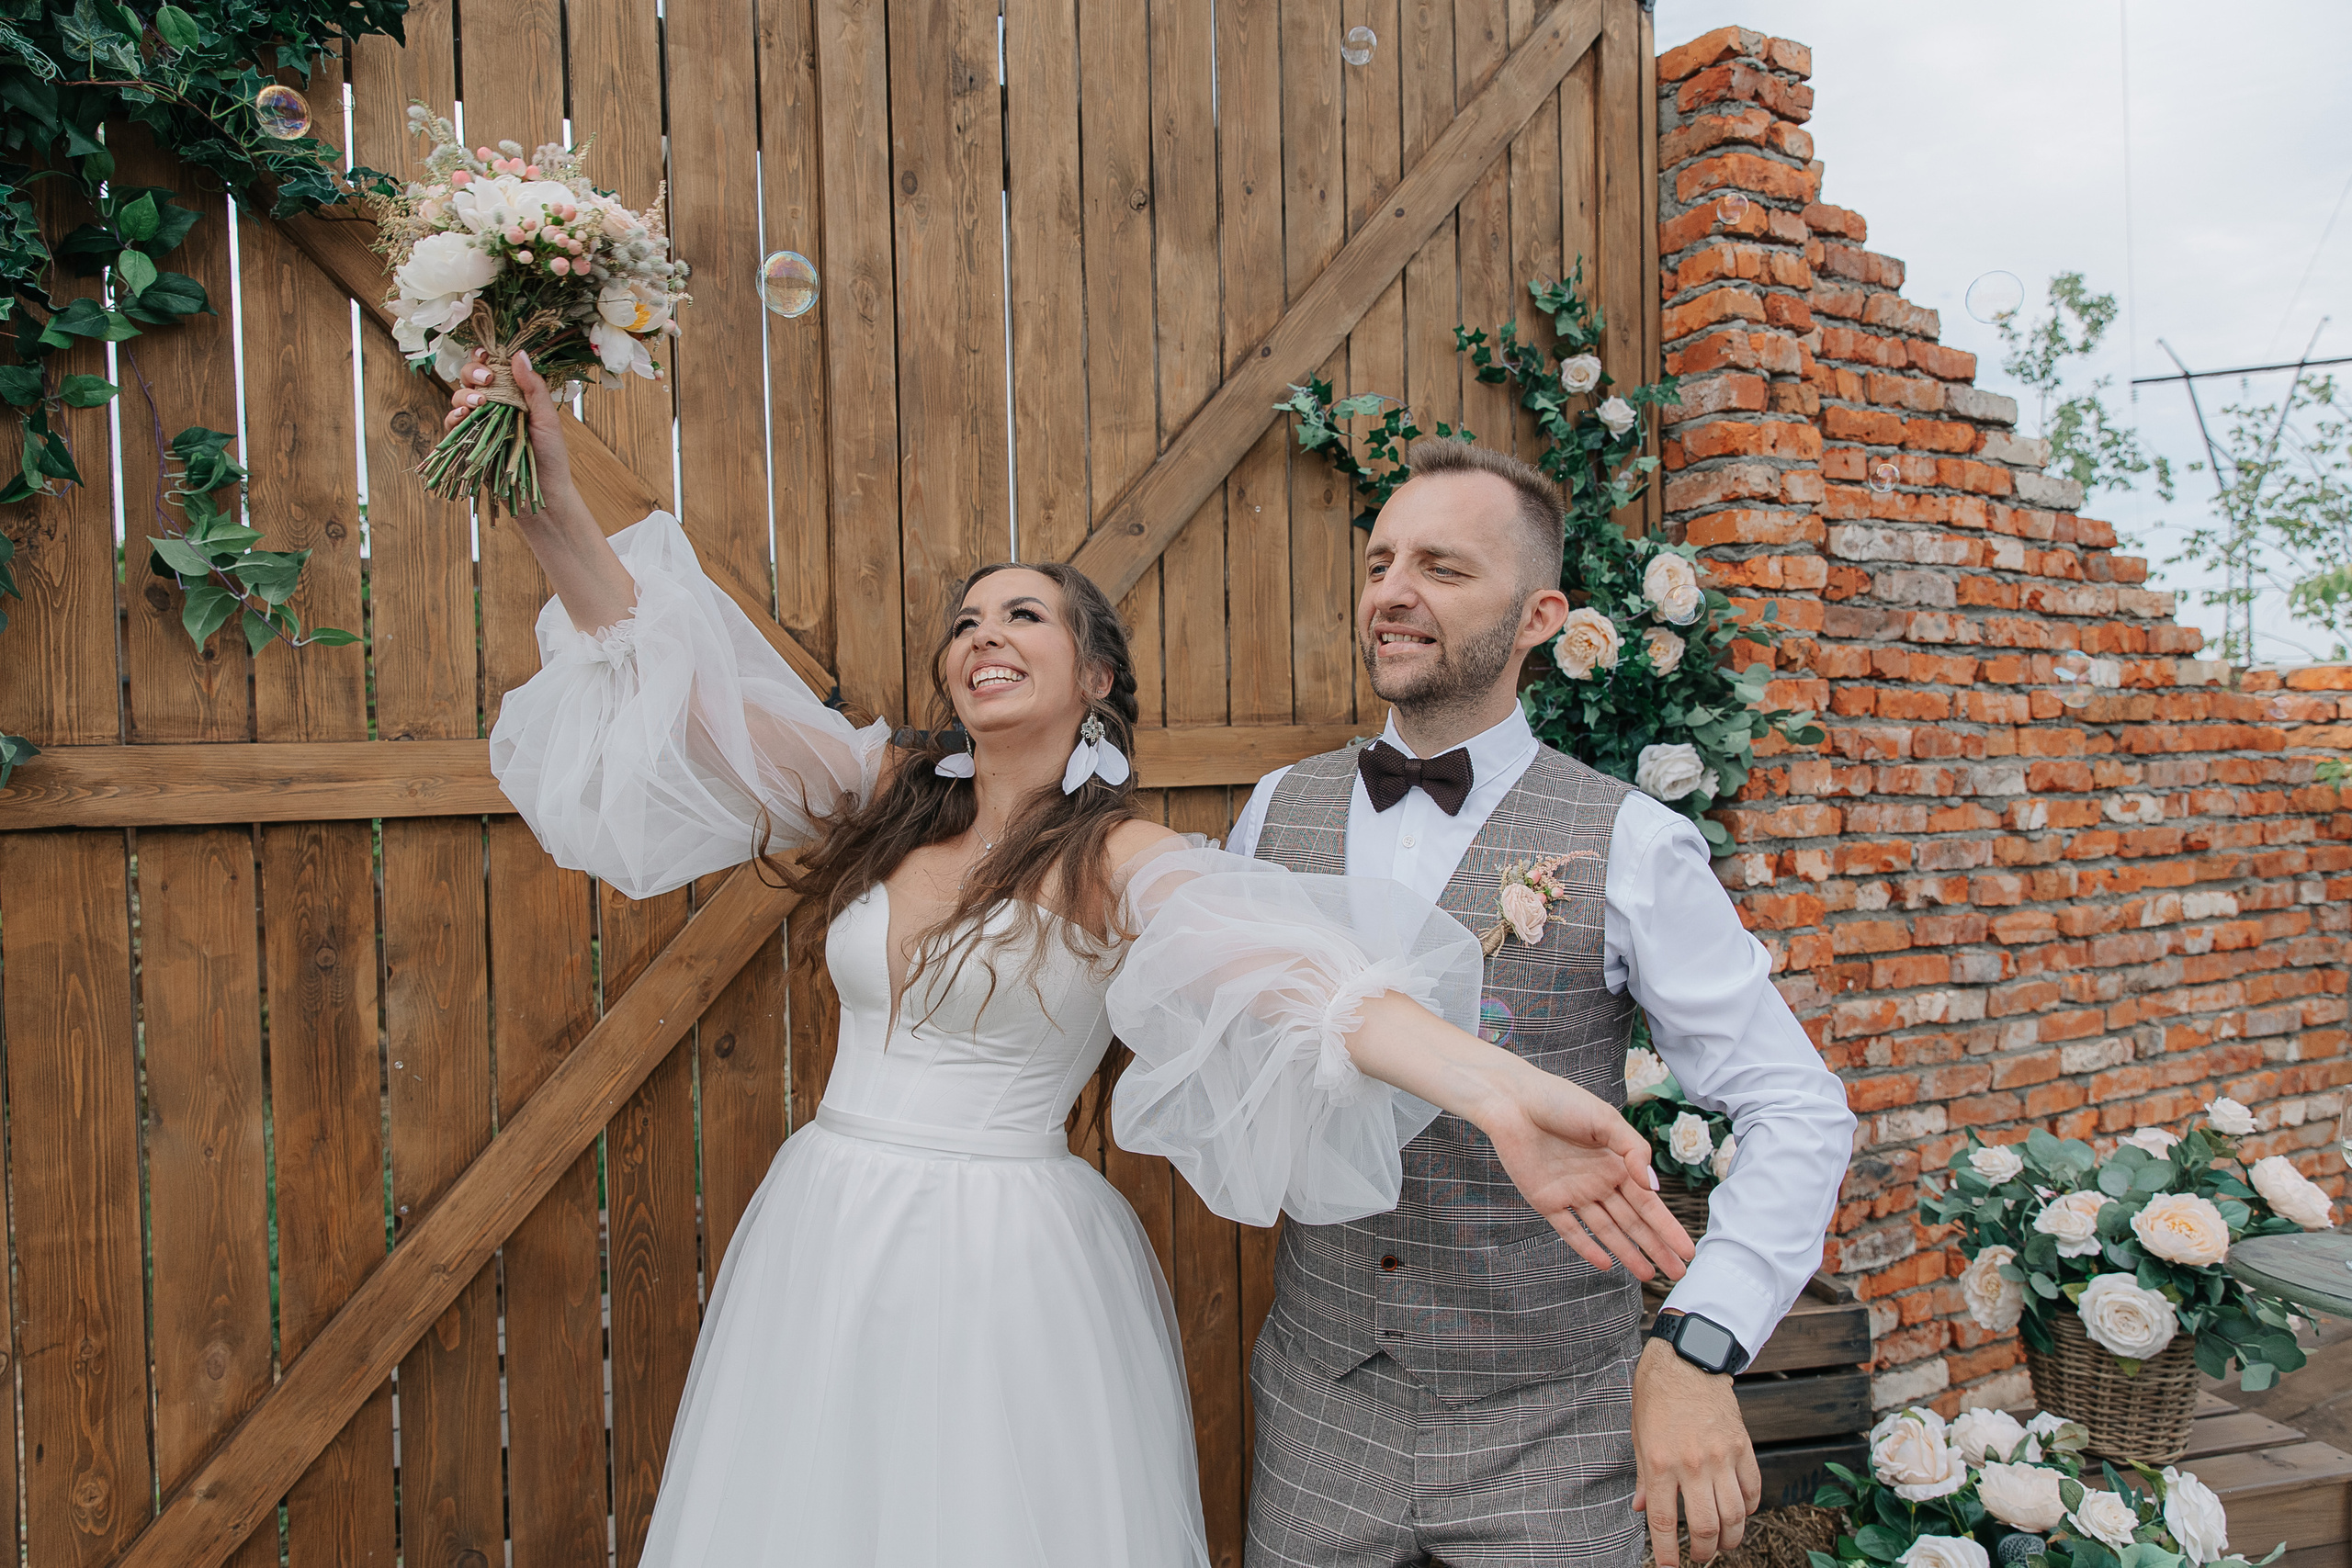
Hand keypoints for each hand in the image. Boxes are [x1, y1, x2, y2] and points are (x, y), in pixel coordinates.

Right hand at [441, 347, 578, 516]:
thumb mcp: (547, 419)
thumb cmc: (550, 457)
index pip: (493, 368)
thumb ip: (533, 388)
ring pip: (459, 398)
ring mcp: (479, 424)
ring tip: (480, 404)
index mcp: (513, 395)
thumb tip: (519, 354)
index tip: (488, 356)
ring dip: (465, 395)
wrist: (541, 494)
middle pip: (471, 378)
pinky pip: (452, 424)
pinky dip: (453, 417)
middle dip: (474, 373)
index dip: (485, 358)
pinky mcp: (468, 442)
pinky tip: (462, 417)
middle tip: (487, 381)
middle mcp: (494, 406)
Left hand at [1480, 1070, 1694, 1280]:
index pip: (1649, 1202)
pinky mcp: (1546, 1200)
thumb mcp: (1605, 1119)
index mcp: (1616, 1162)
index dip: (1667, 1227)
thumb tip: (1653, 1186)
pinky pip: (1570, 1229)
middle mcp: (1598, 1181)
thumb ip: (1632, 1150)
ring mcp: (1573, 1193)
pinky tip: (1606, 1263)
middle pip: (1632, 1222)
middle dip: (1655, 1247)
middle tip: (1676, 1273)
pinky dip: (1587, 1247)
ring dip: (1627, 1252)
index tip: (1687, 1249)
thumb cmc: (1560, 1101)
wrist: (1512, 1101)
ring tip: (1647, 1276)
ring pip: (1606, 1230)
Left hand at [1633, 1333, 1759, 1565]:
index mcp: (1661, 1462)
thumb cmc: (1656, 1395)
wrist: (1688, 1358)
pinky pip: (1753, 1490)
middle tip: (1699, 1558)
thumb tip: (1643, 1510)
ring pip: (1735, 1515)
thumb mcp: (1639, 1435)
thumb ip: (1645, 1477)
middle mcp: (1693, 1463)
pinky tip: (1741, 1516)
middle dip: (1703, 1552)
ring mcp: (1722, 1456)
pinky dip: (1750, 1510)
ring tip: (1722, 1546)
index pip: (1665, 1521)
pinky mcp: (1743, 1446)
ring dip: (1730, 1539)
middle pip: (1706, 1526)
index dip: (1666, 1553)